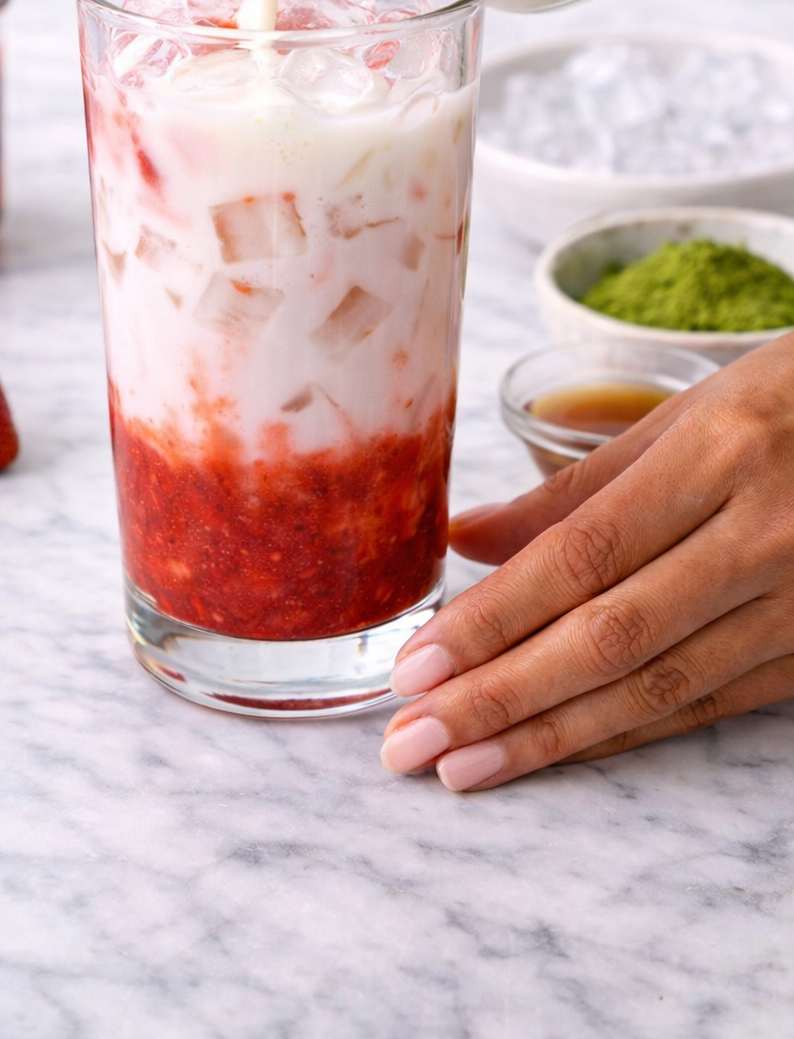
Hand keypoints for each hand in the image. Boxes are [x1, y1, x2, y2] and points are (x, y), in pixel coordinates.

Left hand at [380, 333, 793, 791]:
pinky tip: (558, 751)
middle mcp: (763, 535)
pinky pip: (710, 703)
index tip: (415, 665)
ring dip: (552, 735)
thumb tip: (467, 539)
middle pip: (611, 635)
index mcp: (719, 454)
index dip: (494, 619)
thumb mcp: (686, 414)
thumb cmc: (790, 401)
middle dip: (500, 696)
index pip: (582, 555)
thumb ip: (576, 487)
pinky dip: (627, 732)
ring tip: (462, 765)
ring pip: (660, 686)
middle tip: (410, 741)